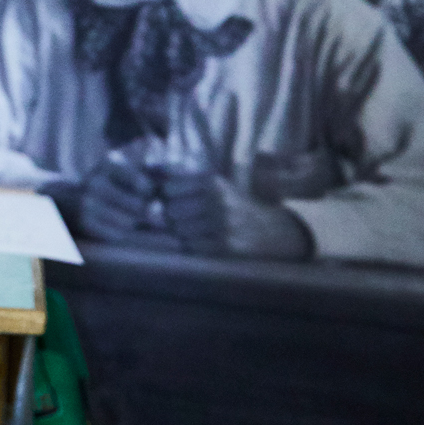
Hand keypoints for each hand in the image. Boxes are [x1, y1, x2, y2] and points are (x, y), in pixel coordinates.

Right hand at [76, 153, 178, 250]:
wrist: (70, 202)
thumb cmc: (111, 186)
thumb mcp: (127, 171)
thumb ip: (154, 172)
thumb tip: (179, 175)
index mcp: (108, 164)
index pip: (143, 184)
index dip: (151, 194)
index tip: (148, 194)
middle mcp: (95, 181)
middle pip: (139, 206)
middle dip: (146, 211)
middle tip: (143, 211)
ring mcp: (88, 203)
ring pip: (129, 223)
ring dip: (134, 224)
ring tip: (128, 217)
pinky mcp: (85, 223)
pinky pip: (117, 235)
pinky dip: (121, 233)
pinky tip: (115, 225)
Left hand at [158, 171, 312, 259]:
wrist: (272, 231)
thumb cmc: (235, 206)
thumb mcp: (215, 186)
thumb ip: (184, 181)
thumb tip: (151, 177)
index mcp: (213, 182)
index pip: (168, 188)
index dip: (167, 197)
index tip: (173, 201)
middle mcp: (218, 200)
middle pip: (171, 212)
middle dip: (173, 218)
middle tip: (185, 220)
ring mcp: (223, 224)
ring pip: (179, 231)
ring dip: (183, 234)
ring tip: (198, 231)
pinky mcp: (225, 246)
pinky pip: (191, 247)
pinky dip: (193, 246)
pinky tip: (205, 242)